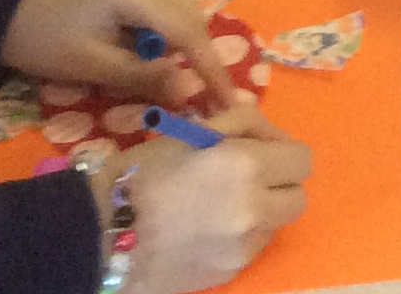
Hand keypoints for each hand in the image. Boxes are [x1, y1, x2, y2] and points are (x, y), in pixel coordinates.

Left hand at [0, 0, 240, 112]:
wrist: (4, 9)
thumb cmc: (44, 42)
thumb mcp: (92, 67)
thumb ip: (144, 77)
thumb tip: (191, 92)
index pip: (187, 31)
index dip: (211, 69)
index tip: (231, 104)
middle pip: (190, 18)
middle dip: (203, 60)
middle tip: (216, 101)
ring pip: (181, 11)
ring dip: (187, 47)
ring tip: (193, 85)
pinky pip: (166, 4)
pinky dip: (169, 33)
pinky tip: (164, 57)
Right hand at [85, 104, 309, 293]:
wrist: (99, 239)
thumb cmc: (144, 174)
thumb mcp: (195, 132)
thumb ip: (242, 123)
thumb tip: (268, 131)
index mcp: (247, 167)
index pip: (301, 159)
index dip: (281, 149)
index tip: (257, 148)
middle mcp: (253, 210)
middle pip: (297, 197)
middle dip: (279, 183)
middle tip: (246, 175)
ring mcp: (241, 250)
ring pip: (276, 225)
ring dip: (262, 210)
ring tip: (222, 202)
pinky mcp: (227, 276)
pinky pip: (252, 249)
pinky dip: (242, 236)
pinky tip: (208, 228)